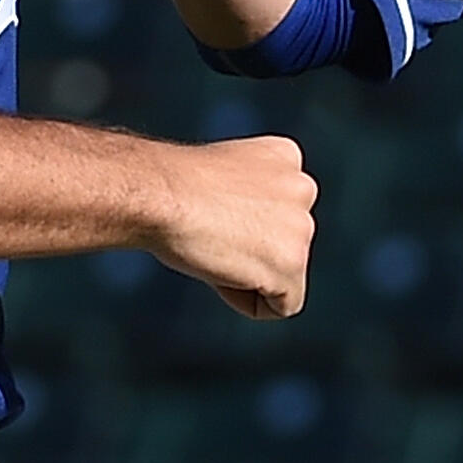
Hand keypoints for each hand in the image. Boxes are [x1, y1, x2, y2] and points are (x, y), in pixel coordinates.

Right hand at [147, 135, 315, 318]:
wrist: (159, 195)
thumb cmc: (171, 189)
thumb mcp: (223, 180)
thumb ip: (251, 200)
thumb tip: (249, 234)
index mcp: (285, 156)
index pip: (277, 212)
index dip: (237, 224)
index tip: (209, 211)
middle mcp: (303, 187)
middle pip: (280, 245)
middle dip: (245, 251)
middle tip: (208, 232)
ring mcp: (302, 225)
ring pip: (280, 276)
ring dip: (244, 274)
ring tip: (213, 245)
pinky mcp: (292, 262)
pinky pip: (283, 306)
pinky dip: (250, 302)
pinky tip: (222, 270)